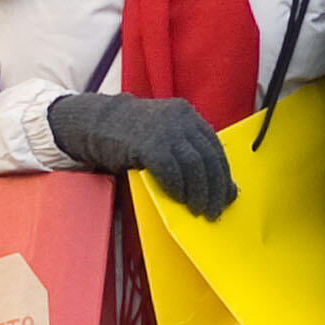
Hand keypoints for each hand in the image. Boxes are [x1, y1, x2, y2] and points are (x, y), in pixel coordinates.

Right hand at [46, 91, 237, 219]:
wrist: (98, 123)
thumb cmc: (132, 135)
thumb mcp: (164, 133)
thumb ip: (186, 149)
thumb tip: (212, 180)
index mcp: (187, 115)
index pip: (215, 146)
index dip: (223, 174)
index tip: (226, 195)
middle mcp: (180, 119)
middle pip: (208, 157)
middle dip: (215, 187)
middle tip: (214, 209)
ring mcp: (165, 130)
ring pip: (194, 165)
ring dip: (199, 192)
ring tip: (198, 210)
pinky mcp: (148, 143)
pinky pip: (171, 170)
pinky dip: (177, 188)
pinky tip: (178, 199)